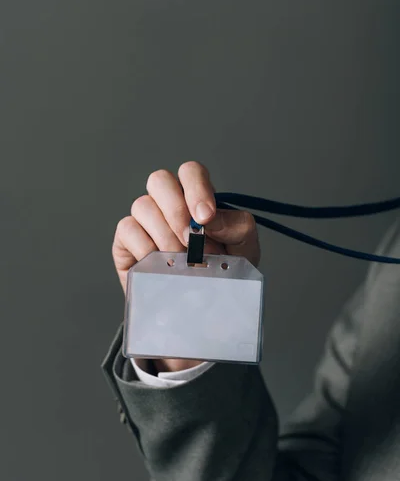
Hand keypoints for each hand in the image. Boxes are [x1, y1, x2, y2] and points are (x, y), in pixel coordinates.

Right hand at [112, 160, 260, 371]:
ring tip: (181, 262)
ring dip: (165, 235)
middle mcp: (167, 203)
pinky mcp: (126, 241)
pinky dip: (146, 248)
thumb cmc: (224, 270)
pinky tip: (161, 266)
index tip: (205, 217)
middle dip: (176, 209)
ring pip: (142, 205)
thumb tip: (207, 217)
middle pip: (159, 180)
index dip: (196, 188)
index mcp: (196, 197)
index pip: (191, 172)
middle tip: (191, 241)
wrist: (204, 308)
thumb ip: (236, 225)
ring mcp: (144, 220)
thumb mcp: (244, 247)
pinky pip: (128, 229)